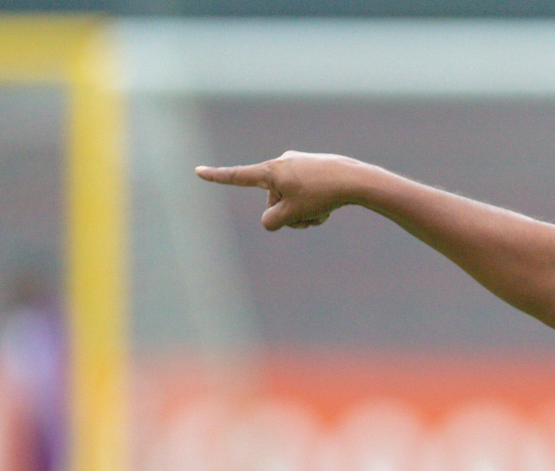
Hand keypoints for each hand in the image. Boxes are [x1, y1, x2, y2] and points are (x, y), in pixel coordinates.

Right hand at [195, 151, 359, 230]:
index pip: (238, 176)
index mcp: (271, 171)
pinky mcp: (315, 169)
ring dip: (304, 213)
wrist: (356, 180)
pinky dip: (315, 205)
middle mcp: (282, 164)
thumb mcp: (291, 214)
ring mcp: (300, 165)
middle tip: (309, 217)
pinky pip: (307, 195)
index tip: (198, 171)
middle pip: (274, 202)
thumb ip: (272, 221)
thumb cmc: (321, 195)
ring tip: (322, 212)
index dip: (217, 177)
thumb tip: (270, 220)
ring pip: (293, 201)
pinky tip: (331, 205)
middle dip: (289, 215)